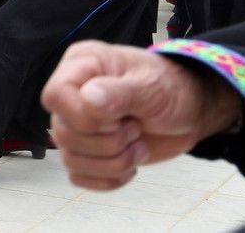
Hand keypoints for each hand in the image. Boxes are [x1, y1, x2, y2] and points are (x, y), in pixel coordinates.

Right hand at [41, 40, 241, 190]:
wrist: (189, 112)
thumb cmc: (171, 88)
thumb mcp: (151, 86)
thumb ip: (120, 93)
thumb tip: (88, 100)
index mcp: (81, 66)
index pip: (55, 96)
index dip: (82, 116)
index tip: (118, 117)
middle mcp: (72, 95)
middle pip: (63, 133)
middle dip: (109, 141)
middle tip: (136, 127)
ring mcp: (77, 125)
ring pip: (70, 159)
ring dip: (113, 161)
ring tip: (138, 143)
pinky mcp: (86, 152)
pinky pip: (79, 177)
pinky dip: (109, 178)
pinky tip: (131, 164)